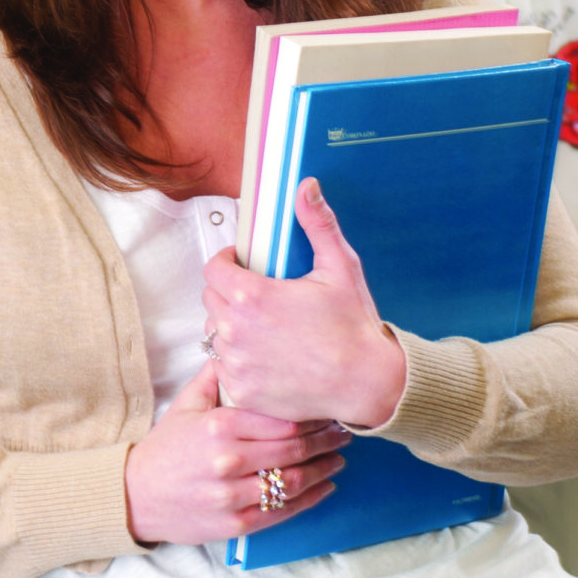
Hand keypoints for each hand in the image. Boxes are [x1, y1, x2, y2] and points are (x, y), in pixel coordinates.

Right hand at [122, 359, 347, 547]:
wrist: (135, 496)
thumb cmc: (164, 448)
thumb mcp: (186, 405)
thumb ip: (217, 377)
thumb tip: (241, 347)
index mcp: (219, 426)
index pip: (282, 418)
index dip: (313, 414)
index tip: (328, 407)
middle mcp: (228, 460)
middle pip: (294, 447)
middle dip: (326, 439)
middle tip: (344, 432)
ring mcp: (232, 495)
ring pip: (293, 480)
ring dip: (324, 469)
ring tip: (339, 458)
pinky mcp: (236, 523)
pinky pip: (282, 510)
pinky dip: (311, 499)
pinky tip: (326, 486)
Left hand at [201, 178, 406, 429]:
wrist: (368, 384)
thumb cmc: (354, 327)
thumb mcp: (340, 267)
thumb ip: (318, 224)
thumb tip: (306, 186)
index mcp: (252, 297)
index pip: (213, 269)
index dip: (226, 261)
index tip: (241, 264)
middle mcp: (236, 331)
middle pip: (210, 299)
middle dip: (229, 291)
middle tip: (257, 295)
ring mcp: (236, 364)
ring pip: (214, 334)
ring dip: (230, 325)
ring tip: (262, 326)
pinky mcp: (241, 391)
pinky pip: (223, 367)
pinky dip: (238, 360)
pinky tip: (266, 356)